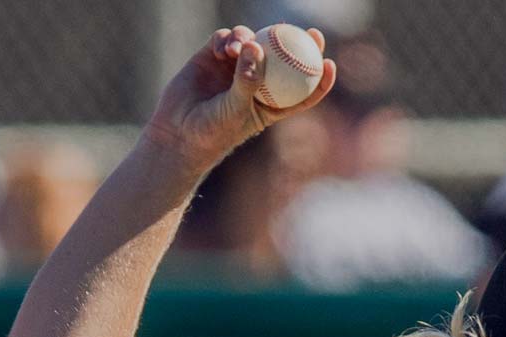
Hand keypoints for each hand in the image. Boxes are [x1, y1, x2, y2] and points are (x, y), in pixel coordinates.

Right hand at [142, 25, 336, 170]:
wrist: (176, 135)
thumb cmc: (211, 132)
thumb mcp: (235, 110)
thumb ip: (247, 80)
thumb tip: (258, 47)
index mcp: (270, 103)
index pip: (302, 89)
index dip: (319, 77)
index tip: (329, 63)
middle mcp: (254, 83)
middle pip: (282, 58)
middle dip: (298, 43)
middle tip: (309, 32)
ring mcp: (232, 69)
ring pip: (251, 43)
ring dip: (250, 39)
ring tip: (241, 47)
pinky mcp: (210, 58)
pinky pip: (224, 40)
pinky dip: (226, 39)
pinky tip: (224, 48)